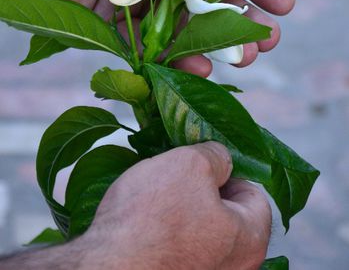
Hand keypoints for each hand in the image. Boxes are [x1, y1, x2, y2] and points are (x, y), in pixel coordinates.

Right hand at [79, 142, 270, 269]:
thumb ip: (216, 155)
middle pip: (227, 212)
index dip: (231, 170)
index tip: (204, 162)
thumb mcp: (192, 163)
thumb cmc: (152, 217)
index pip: (255, 194)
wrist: (105, 267)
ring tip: (157, 192)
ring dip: (182, 206)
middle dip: (204, 187)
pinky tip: (145, 217)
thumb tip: (220, 159)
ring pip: (201, 227)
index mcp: (249, 241)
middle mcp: (233, 268)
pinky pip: (179, 246)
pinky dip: (166, 229)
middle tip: (179, 172)